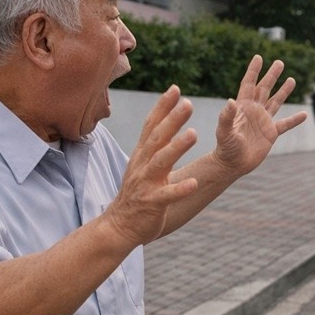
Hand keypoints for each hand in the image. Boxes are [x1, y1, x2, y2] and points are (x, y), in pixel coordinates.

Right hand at [106, 87, 199, 246]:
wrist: (119, 226)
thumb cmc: (137, 193)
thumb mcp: (143, 165)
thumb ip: (154, 145)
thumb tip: (165, 122)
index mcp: (142, 155)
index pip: (151, 125)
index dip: (162, 107)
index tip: (175, 88)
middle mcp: (143, 165)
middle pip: (157, 138)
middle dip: (172, 120)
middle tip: (188, 103)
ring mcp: (146, 184)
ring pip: (161, 162)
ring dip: (177, 147)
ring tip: (194, 133)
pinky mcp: (152, 203)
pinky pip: (167, 195)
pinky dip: (180, 189)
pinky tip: (195, 183)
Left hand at [210, 55, 306, 175]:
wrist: (233, 164)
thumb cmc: (226, 148)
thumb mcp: (224, 131)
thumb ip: (227, 117)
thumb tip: (230, 101)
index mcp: (243, 107)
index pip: (249, 84)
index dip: (253, 71)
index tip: (258, 57)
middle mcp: (254, 111)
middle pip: (264, 88)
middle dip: (271, 75)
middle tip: (279, 62)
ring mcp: (263, 121)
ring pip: (275, 102)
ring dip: (284, 91)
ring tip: (292, 79)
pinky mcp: (270, 134)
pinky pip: (285, 124)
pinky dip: (295, 120)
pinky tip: (304, 114)